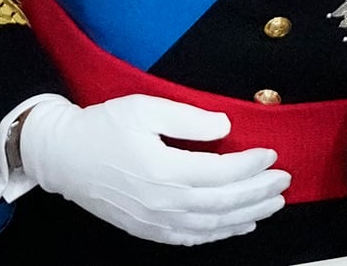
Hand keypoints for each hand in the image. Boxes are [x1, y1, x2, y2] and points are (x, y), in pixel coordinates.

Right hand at [17, 95, 289, 245]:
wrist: (62, 157)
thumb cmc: (102, 126)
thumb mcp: (144, 108)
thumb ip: (188, 119)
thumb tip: (226, 127)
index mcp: (164, 170)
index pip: (222, 172)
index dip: (251, 164)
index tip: (272, 153)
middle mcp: (164, 202)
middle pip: (224, 203)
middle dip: (259, 192)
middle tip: (284, 180)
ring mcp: (156, 222)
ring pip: (214, 225)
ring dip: (248, 215)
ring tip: (273, 204)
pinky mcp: (148, 231)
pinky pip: (193, 239)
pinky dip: (221, 234)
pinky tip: (240, 225)